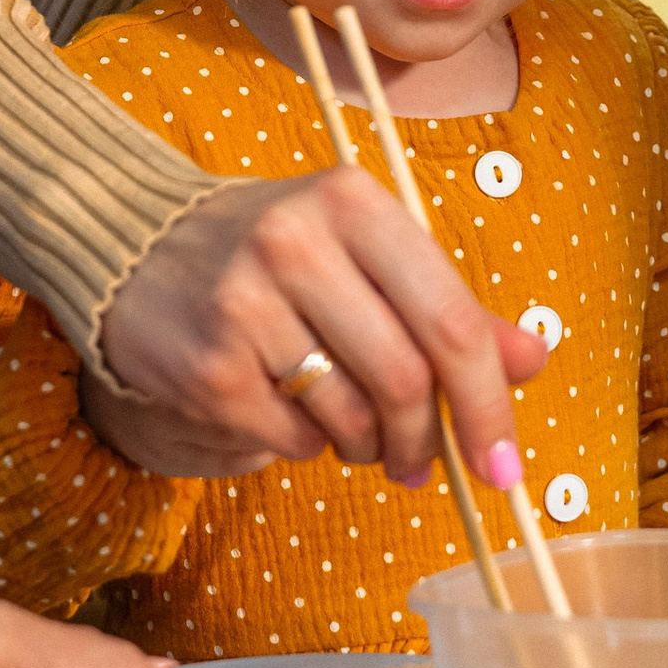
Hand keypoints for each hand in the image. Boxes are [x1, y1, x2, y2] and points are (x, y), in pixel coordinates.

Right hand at [92, 168, 545, 482]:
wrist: (134, 250)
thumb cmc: (273, 253)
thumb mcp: (365, 253)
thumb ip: (449, 306)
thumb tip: (534, 360)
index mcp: (353, 201)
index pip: (451, 318)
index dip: (490, 403)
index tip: (504, 465)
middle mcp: (296, 242)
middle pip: (406, 380)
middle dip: (426, 442)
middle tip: (421, 464)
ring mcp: (244, 305)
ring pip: (352, 418)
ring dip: (366, 446)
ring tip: (348, 427)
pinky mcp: (208, 367)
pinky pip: (293, 441)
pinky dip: (306, 445)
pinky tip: (288, 412)